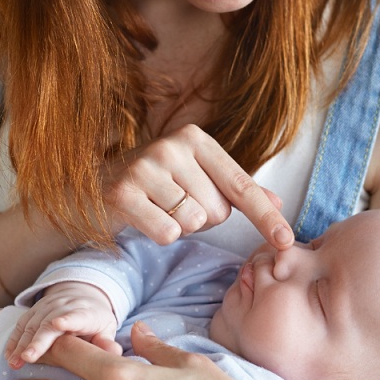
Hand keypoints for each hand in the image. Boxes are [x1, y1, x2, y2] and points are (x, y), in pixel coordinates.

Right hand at [4, 282, 121, 368]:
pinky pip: (21, 324)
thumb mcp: (107, 328)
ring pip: (32, 324)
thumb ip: (107, 341)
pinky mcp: (34, 311)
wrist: (82, 295)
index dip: (67, 319)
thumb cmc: (96, 321)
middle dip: (37, 340)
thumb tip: (113, 352)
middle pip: (48, 322)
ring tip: (13, 362)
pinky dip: (13, 339)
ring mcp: (47, 307)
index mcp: (85, 312)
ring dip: (21, 343)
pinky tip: (8, 355)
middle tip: (27, 358)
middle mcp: (63, 306)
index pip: (76, 315)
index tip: (57, 324)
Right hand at [103, 124, 292, 249]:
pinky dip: (158, 234)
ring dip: (179, 227)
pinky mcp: (123, 193)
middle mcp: (172, 146)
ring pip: (192, 223)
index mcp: (196, 138)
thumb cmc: (154, 183)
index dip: (266, 216)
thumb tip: (277, 201)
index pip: (241, 184)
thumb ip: (235, 188)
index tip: (287, 241)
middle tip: (173, 203)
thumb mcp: (196, 176)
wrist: (92, 184)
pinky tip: (143, 217)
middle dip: (202, 218)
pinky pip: (166, 233)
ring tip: (158, 209)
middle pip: (216, 211)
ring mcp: (145, 168)